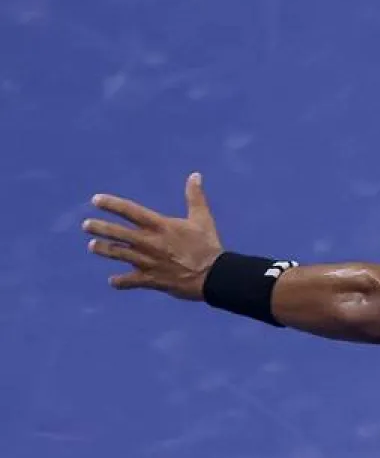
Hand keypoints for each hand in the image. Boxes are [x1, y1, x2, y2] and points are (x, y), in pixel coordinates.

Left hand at [83, 172, 222, 300]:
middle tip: (86, 225)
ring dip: (104, 250)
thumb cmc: (208, 246)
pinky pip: (131, 281)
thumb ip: (195, 197)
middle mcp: (150, 243)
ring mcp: (148, 262)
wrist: (215, 276)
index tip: (95, 200)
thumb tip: (195, 175)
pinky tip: (113, 281)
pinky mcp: (152, 279)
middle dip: (100, 228)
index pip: (131, 211)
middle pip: (118, 233)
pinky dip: (121, 282)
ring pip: (119, 255)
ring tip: (92, 246)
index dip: (112, 204)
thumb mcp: (203, 219)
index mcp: (160, 226)